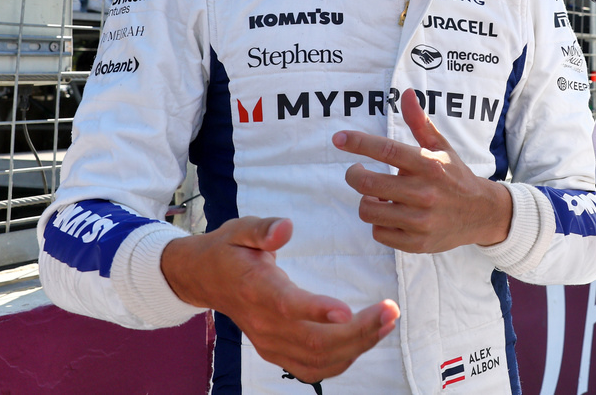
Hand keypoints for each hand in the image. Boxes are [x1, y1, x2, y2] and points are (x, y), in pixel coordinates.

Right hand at [161, 216, 398, 383]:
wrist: (205, 279)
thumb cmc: (229, 250)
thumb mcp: (239, 229)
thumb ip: (263, 229)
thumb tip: (286, 227)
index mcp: (255, 288)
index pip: (286, 305)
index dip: (316, 311)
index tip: (347, 311)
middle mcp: (263, 323)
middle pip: (313, 341)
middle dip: (358, 331)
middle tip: (391, 310)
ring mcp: (269, 343)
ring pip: (317, 359)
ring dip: (358, 345)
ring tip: (388, 322)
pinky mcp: (276, 352)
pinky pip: (313, 368)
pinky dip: (343, 360)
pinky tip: (368, 339)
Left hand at [333, 88, 512, 252]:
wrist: (481, 213)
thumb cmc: (455, 176)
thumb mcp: (441, 147)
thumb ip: (420, 122)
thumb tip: (406, 94)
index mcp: (429, 165)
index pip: (387, 151)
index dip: (358, 143)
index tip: (338, 138)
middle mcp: (424, 193)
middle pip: (368, 184)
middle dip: (355, 175)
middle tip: (358, 172)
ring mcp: (420, 221)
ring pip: (368, 210)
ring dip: (367, 201)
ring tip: (378, 196)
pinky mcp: (417, 243)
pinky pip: (379, 232)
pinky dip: (379, 223)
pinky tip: (391, 215)